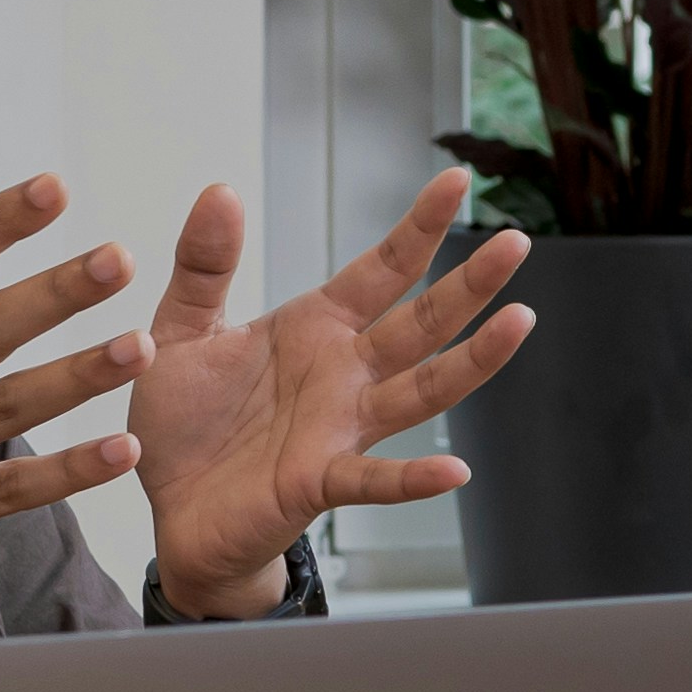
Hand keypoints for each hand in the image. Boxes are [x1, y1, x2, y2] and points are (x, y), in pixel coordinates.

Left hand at [128, 168, 539, 613]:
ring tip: (520, 321)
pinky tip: (456, 471)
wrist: (172, 511)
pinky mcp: (318, 481)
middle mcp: (345, 375)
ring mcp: (341, 428)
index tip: (457, 180)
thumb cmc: (186, 425)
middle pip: (422, 321)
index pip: (383, 269)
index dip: (420, 226)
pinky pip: (374, 478)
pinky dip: (413, 478)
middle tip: (516, 242)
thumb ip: (204, 265)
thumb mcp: (182, 331)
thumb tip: (222, 189)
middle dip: (470, 283)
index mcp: (317, 328)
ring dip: (472, 361)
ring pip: (421, 390)